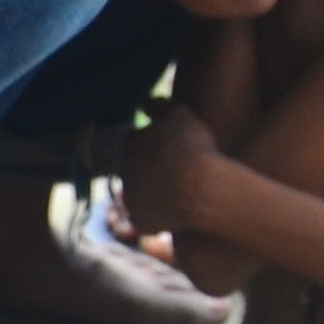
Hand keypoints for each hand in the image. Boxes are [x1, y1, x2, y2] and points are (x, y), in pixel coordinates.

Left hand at [111, 105, 223, 240]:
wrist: (201, 189)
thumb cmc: (192, 148)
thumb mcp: (179, 115)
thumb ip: (159, 107)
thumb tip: (144, 103)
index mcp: (129, 144)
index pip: (137, 141)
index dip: (156, 145)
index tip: (173, 149)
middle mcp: (122, 172)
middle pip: (136, 169)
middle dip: (152, 169)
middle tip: (178, 171)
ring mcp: (130, 199)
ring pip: (141, 194)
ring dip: (155, 192)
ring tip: (181, 192)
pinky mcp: (140, 221)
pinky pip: (149, 217)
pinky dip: (160, 215)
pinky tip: (179, 212)